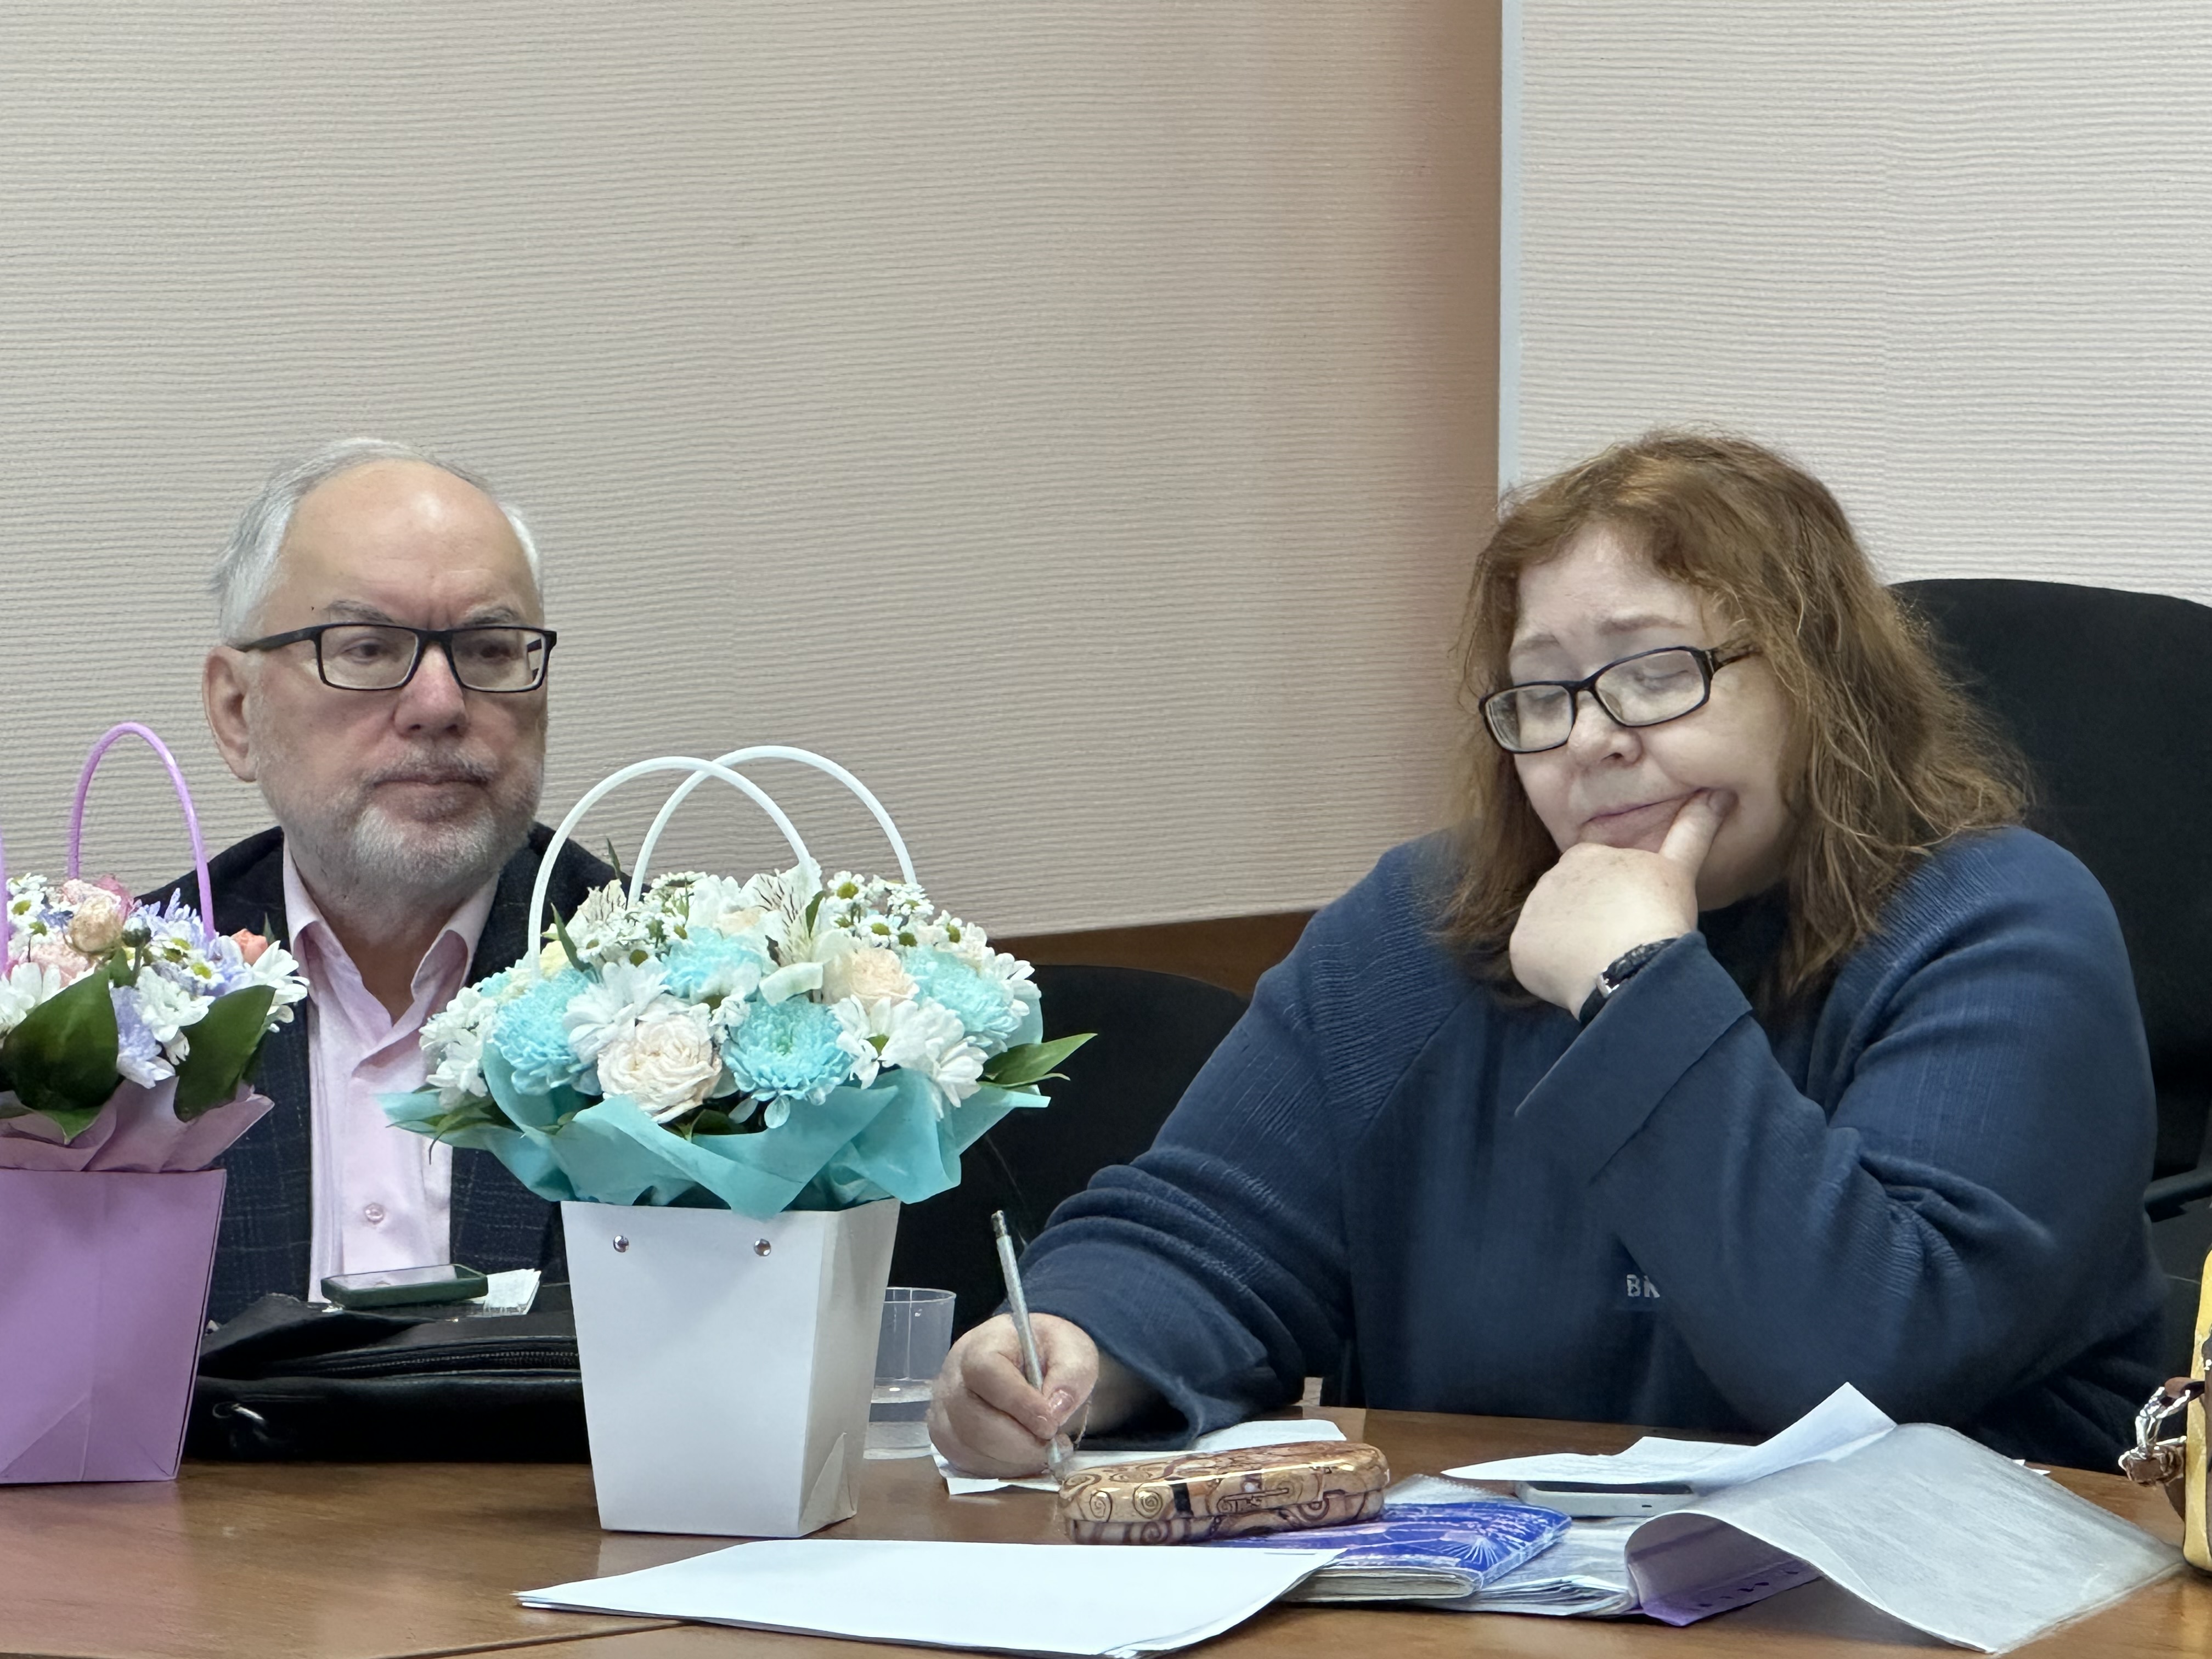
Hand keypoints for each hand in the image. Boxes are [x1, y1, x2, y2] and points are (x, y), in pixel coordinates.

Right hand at [927, 1313, 1097, 1476]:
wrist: (1027, 1360)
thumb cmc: (1046, 1353)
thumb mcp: (1071, 1350)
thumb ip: (1070, 1374)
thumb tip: (1055, 1410)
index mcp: (982, 1345)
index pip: (987, 1373)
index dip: (1019, 1403)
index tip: (1051, 1424)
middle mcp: (953, 1376)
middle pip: (972, 1419)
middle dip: (1019, 1443)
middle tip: (1055, 1446)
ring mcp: (944, 1409)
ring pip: (967, 1447)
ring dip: (1013, 1460)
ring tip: (1045, 1451)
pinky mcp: (947, 1437)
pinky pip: (966, 1462)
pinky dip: (1000, 1468)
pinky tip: (1025, 1458)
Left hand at [1509, 791, 1730, 1012]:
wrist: (1632, 964)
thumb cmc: (1659, 916)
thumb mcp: (1678, 868)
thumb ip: (1693, 830)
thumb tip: (1719, 793)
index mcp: (1585, 855)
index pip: (1594, 878)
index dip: (1614, 902)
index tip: (1632, 918)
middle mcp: (1550, 877)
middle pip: (1571, 904)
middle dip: (1590, 921)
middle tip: (1619, 943)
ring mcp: (1532, 912)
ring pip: (1552, 931)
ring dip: (1572, 946)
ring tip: (1603, 961)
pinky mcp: (1521, 946)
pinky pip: (1534, 960)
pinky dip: (1552, 972)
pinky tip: (1580, 977)